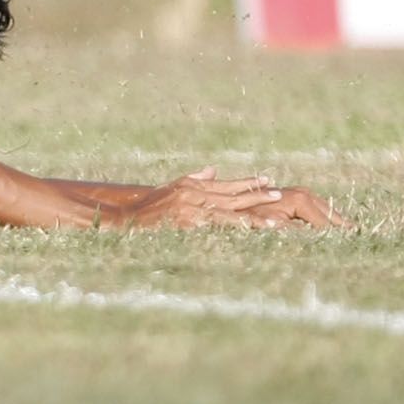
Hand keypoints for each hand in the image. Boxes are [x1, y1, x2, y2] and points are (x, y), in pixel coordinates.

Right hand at [107, 167, 349, 229]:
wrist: (123, 220)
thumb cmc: (146, 210)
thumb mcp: (170, 190)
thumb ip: (193, 180)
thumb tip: (213, 170)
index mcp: (190, 186)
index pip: (226, 184)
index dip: (248, 183)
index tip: (268, 181)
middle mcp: (193, 194)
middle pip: (233, 195)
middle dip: (258, 196)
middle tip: (281, 194)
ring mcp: (191, 208)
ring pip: (230, 212)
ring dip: (255, 217)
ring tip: (278, 222)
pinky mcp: (187, 222)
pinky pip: (217, 227)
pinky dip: (236, 229)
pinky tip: (252, 233)